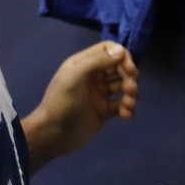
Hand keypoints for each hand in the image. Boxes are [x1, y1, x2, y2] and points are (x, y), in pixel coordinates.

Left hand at [21, 42, 138, 168]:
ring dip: (132, 93)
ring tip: (128, 104)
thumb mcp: (75, 77)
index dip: (122, 56)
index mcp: (84, 63)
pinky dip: (128, 108)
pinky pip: (122, 105)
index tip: (129, 69)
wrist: (52, 135)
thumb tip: (121, 50)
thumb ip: (97, 61)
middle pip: (120, 68)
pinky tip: (126, 115)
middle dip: (130, 77)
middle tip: (130, 90)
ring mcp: (100, 94)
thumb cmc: (60, 103)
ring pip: (124, 86)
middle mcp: (94, 76)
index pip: (109, 50)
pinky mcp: (105, 111)